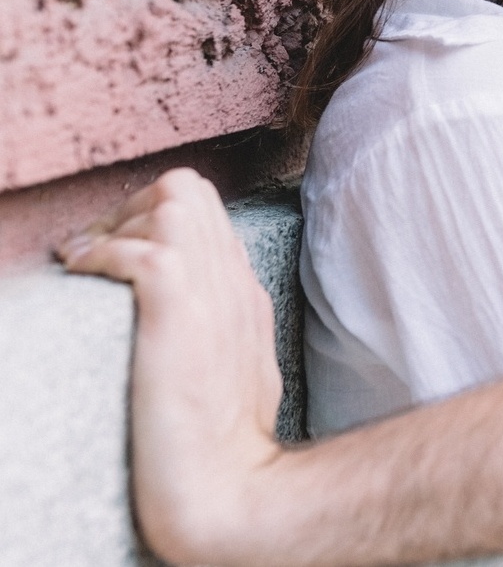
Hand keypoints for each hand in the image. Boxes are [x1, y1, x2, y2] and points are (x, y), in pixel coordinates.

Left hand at [57, 169, 285, 564]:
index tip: (111, 250)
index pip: (204, 213)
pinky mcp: (181, 316)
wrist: (228, 490)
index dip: (149, 217)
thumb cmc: (223, 449)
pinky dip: (103, 253)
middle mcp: (233, 282)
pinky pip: (144, 251)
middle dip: (128, 206)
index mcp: (244, 292)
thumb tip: (183, 313)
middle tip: (94, 249)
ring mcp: (213, 295)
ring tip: (85, 261)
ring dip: (118, 223)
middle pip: (188, 190)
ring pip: (171, 203)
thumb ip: (215, 327)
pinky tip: (81, 273)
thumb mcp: (235, 368)